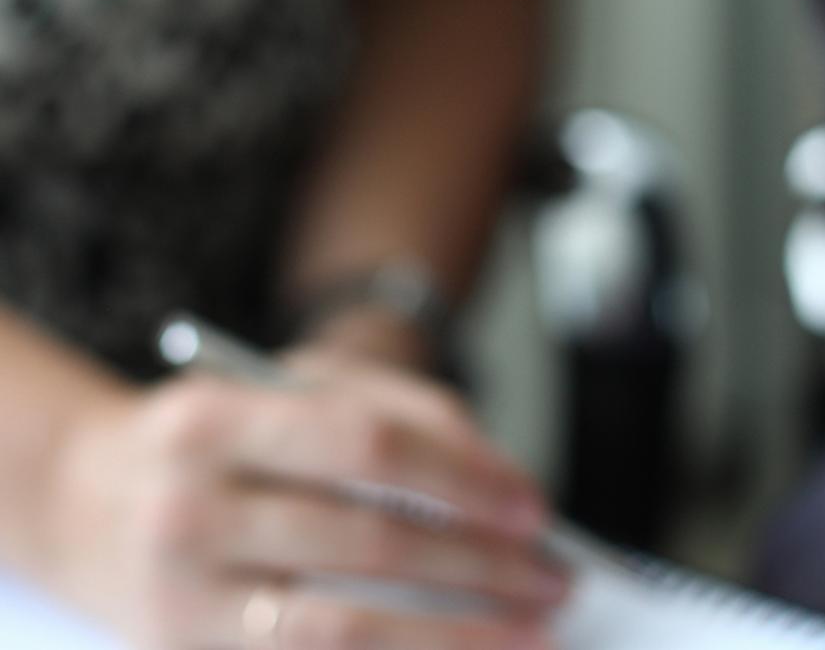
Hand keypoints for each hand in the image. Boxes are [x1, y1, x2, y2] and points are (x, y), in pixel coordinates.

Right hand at [43, 353, 565, 649]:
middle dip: (482, 568)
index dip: (466, 481)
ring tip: (529, 634)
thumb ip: (405, 414)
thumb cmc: (219, 440)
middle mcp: (187, 511)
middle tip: (554, 579)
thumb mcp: (293, 389)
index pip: (369, 448)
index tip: (536, 512)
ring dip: (456, 638)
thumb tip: (506, 487)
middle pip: (369, 544)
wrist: (81, 503)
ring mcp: (181, 598)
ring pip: (343, 631)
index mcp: (214, 422)